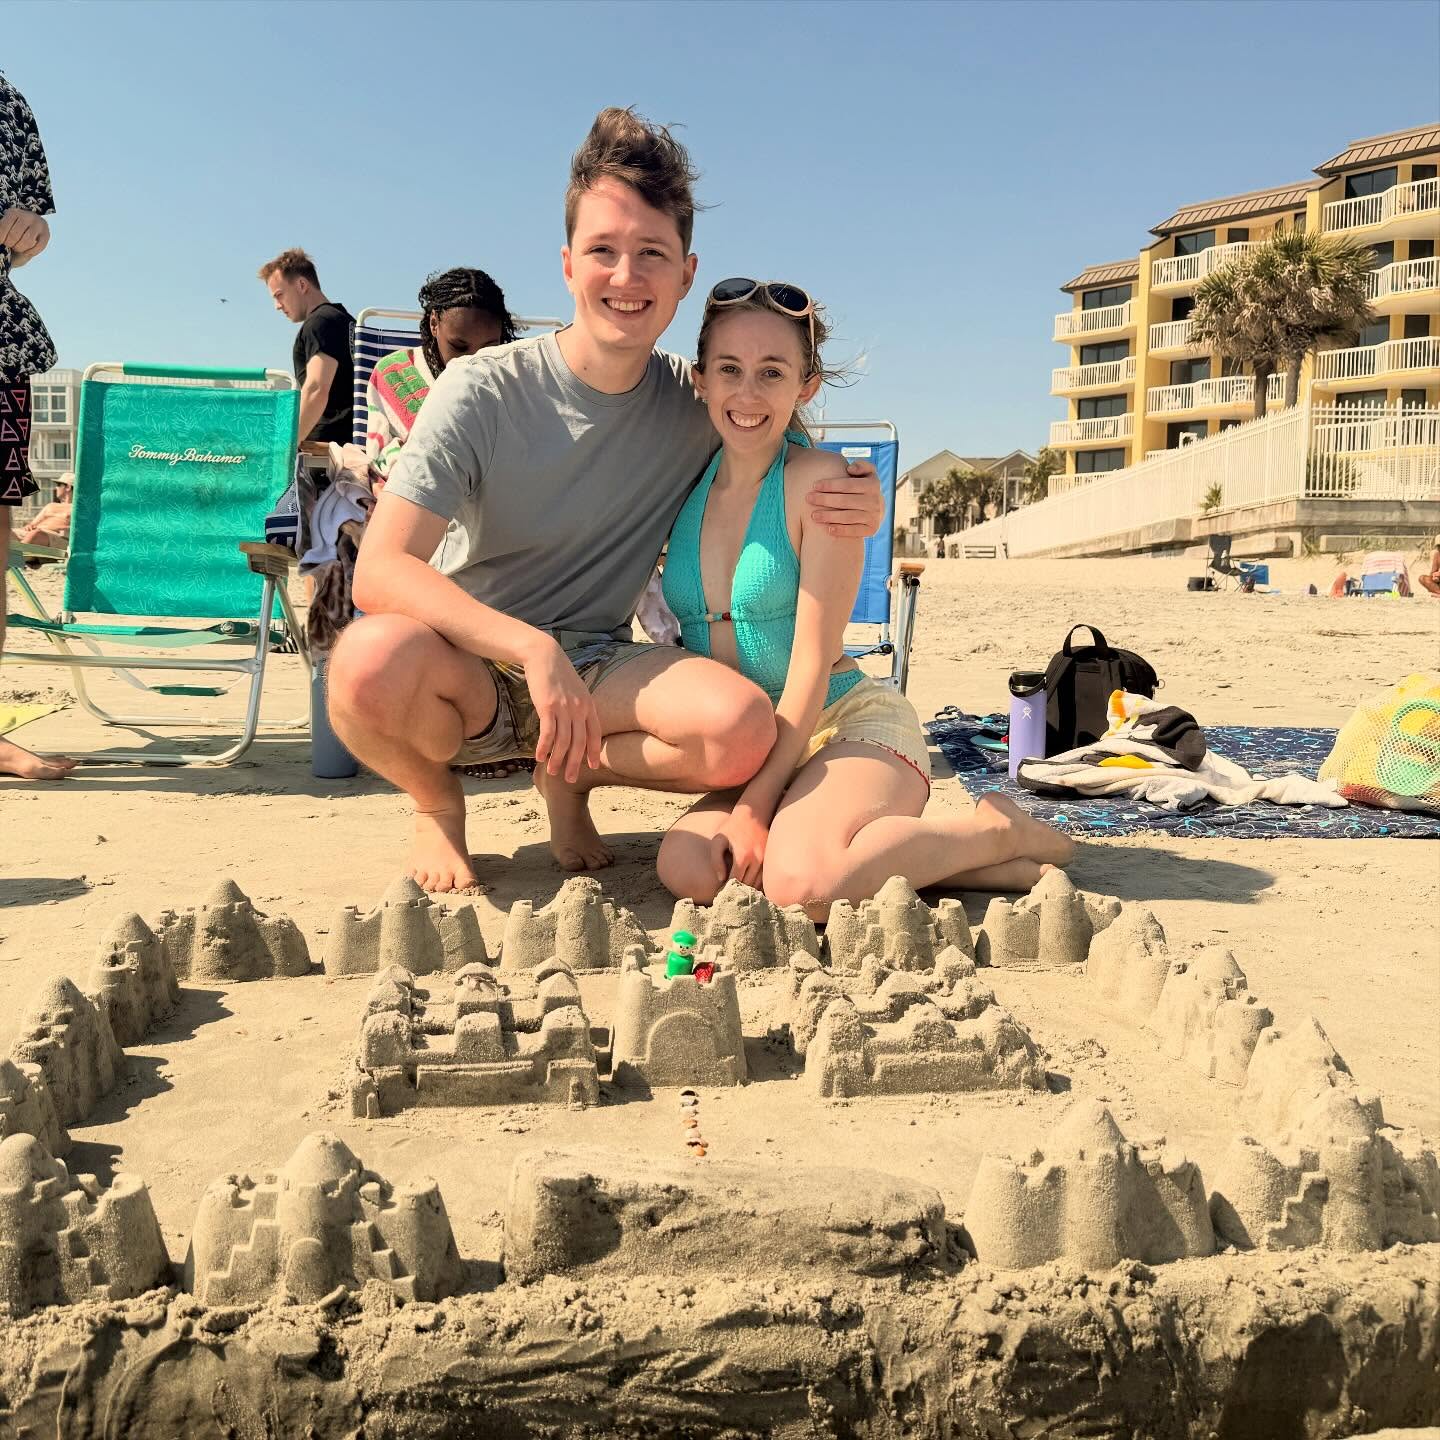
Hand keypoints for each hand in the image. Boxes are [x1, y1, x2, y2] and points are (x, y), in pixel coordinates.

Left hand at [0, 208, 49, 261]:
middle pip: (14, 235)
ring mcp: (39, 225)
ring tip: (17, 248)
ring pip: (27, 242)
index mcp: (14, 212)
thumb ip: (2, 230)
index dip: (1, 238)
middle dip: (10, 244)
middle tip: (10, 245)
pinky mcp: (47, 234)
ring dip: (20, 248)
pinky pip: (38, 247)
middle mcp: (27, 216)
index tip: (1, 242)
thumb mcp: (7, 225)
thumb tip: (0, 240)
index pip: (3, 227)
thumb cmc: (15, 228)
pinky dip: (31, 252)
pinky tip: (26, 252)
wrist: (31, 226)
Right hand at [523, 638, 601, 782]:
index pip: (595, 734)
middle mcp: (579, 709)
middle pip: (579, 742)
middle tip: (570, 779)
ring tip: (552, 772)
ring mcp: (564, 708)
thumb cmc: (558, 674)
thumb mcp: (576, 690)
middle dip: (575, 763)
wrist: (544, 656)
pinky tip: (539, 757)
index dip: (593, 751)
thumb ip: (579, 707)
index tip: (592, 766)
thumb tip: (579, 724)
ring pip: (564, 742)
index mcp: (588, 705)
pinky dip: (544, 748)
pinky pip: (548, 733)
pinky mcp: (548, 707)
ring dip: (558, 759)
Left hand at [709, 805, 769, 889]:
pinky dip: (756, 884)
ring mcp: (765, 860)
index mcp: (743, 856)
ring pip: (757, 884)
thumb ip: (716, 860)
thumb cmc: (732, 827)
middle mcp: (756, 860)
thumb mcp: (718, 840)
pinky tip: (747, 886)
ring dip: (747, 890)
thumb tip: (721, 878)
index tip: (719, 894)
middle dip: (736, 891)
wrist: (754, 814)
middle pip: (747, 885)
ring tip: (736, 893)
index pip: (735, 880)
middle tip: (726, 896)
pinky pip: (764, 878)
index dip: (726, 889)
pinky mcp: (770, 859)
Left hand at [806, 459, 883, 537]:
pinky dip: (841, 530)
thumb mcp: (867, 473)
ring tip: (813, 515)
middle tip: (809, 499)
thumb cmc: (863, 486)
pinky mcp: (871, 529)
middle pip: (846, 501)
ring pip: (848, 517)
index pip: (848, 485)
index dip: (831, 485)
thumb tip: (850, 469)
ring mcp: (873, 516)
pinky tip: (828, 530)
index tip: (815, 485)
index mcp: (873, 484)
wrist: (877, 508)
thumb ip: (861, 466)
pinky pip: (854, 531)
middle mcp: (875, 501)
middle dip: (825, 500)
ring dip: (829, 516)